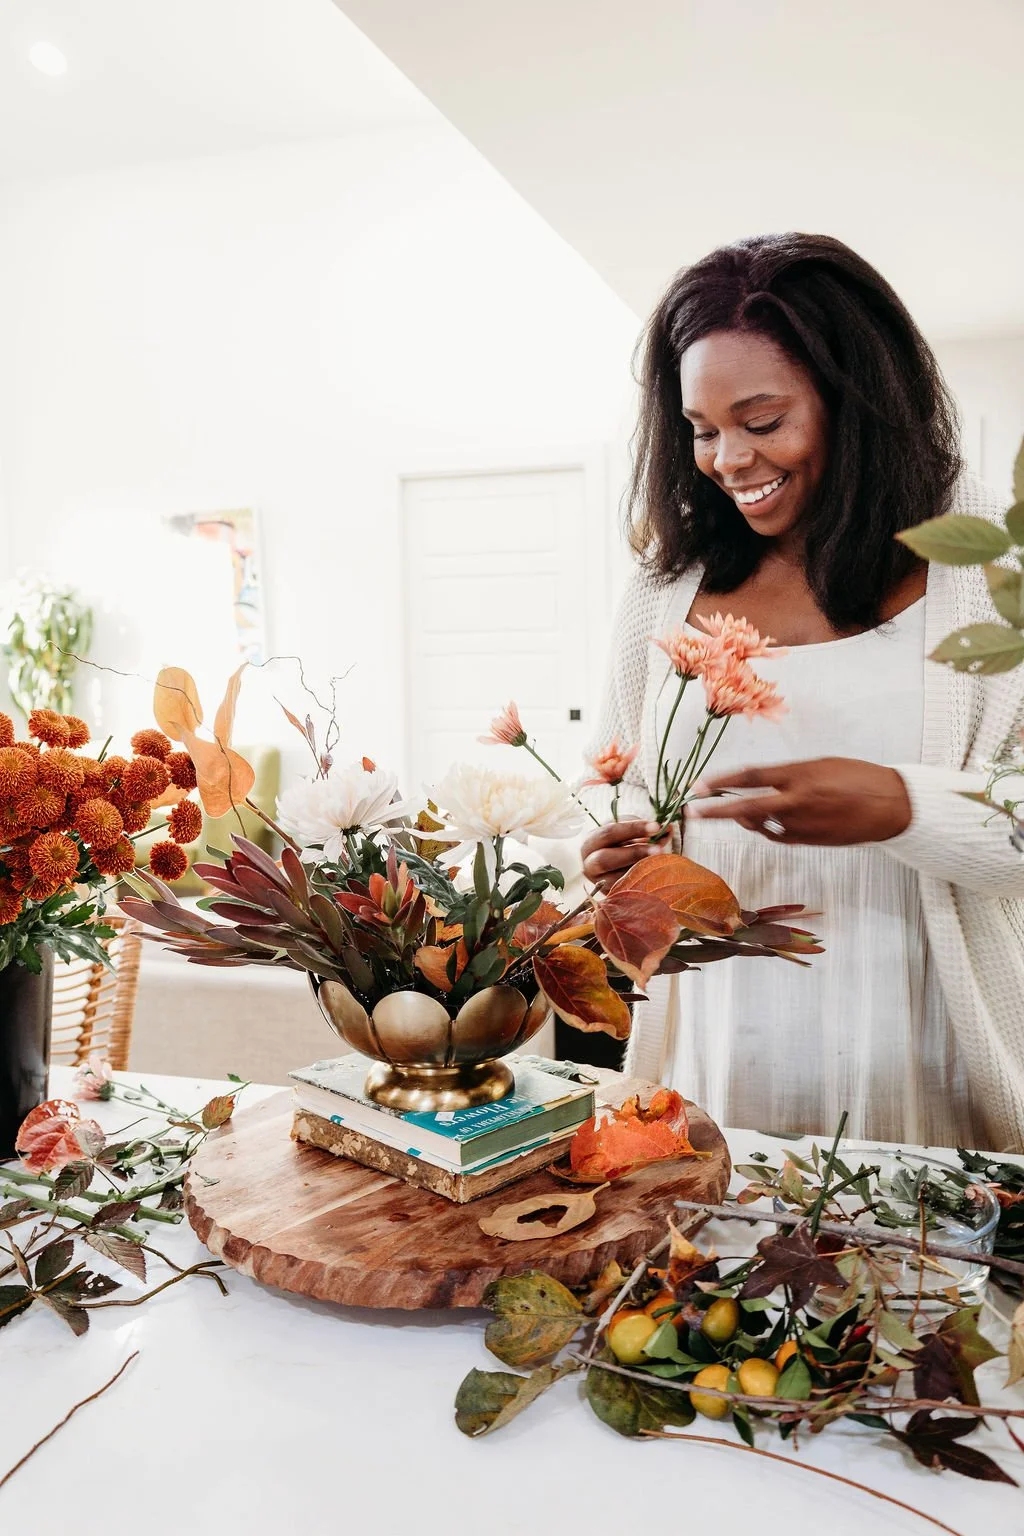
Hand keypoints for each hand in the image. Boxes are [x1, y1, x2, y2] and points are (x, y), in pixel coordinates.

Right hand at [581, 818, 672, 890]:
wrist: (617, 867)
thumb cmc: (624, 845)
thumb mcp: (631, 834)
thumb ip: (646, 831)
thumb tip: (667, 830)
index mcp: (590, 842)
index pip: (609, 832)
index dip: (633, 829)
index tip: (657, 827)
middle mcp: (589, 864)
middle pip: (606, 858)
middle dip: (634, 853)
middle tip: (658, 849)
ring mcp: (598, 882)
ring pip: (616, 878)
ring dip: (641, 869)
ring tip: (660, 862)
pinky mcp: (609, 896)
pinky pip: (625, 891)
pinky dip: (642, 882)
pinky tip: (655, 876)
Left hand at [686, 758, 911, 845]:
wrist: (891, 805)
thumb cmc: (856, 777)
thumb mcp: (819, 765)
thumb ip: (786, 777)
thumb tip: (756, 787)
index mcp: (799, 775)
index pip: (750, 777)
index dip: (721, 781)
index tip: (698, 786)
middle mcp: (797, 801)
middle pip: (746, 807)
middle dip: (715, 811)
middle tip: (692, 812)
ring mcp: (803, 824)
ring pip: (762, 825)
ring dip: (747, 819)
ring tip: (741, 811)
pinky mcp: (810, 842)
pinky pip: (779, 837)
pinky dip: (770, 830)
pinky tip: (771, 822)